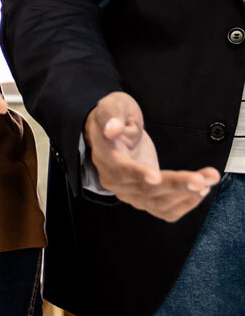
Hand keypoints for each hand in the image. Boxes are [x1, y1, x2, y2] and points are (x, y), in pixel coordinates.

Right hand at [85, 92, 220, 221]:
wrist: (113, 133)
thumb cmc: (115, 117)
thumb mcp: (113, 106)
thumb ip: (112, 115)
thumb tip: (112, 129)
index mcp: (107, 156)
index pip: (121, 169)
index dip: (138, 174)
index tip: (155, 177)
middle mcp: (115, 180)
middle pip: (145, 190)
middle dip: (176, 185)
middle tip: (202, 179)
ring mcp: (128, 192)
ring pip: (158, 202)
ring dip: (186, 195)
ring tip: (209, 179)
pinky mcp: (142, 197)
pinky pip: (163, 210)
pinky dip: (183, 204)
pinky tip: (200, 192)